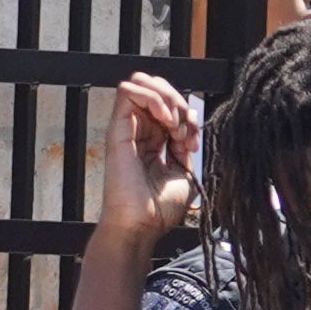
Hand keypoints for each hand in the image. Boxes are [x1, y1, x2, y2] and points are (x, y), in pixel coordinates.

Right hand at [93, 73, 196, 259]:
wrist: (142, 226)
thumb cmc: (160, 207)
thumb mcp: (184, 171)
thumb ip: (186, 144)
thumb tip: (190, 119)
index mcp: (155, 140)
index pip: (171, 104)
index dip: (189, 115)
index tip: (193, 142)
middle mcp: (140, 131)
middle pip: (158, 89)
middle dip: (180, 101)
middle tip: (185, 130)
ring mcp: (128, 129)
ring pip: (144, 83)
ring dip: (169, 99)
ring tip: (175, 127)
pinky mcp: (117, 130)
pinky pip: (127, 91)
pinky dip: (154, 98)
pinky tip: (166, 121)